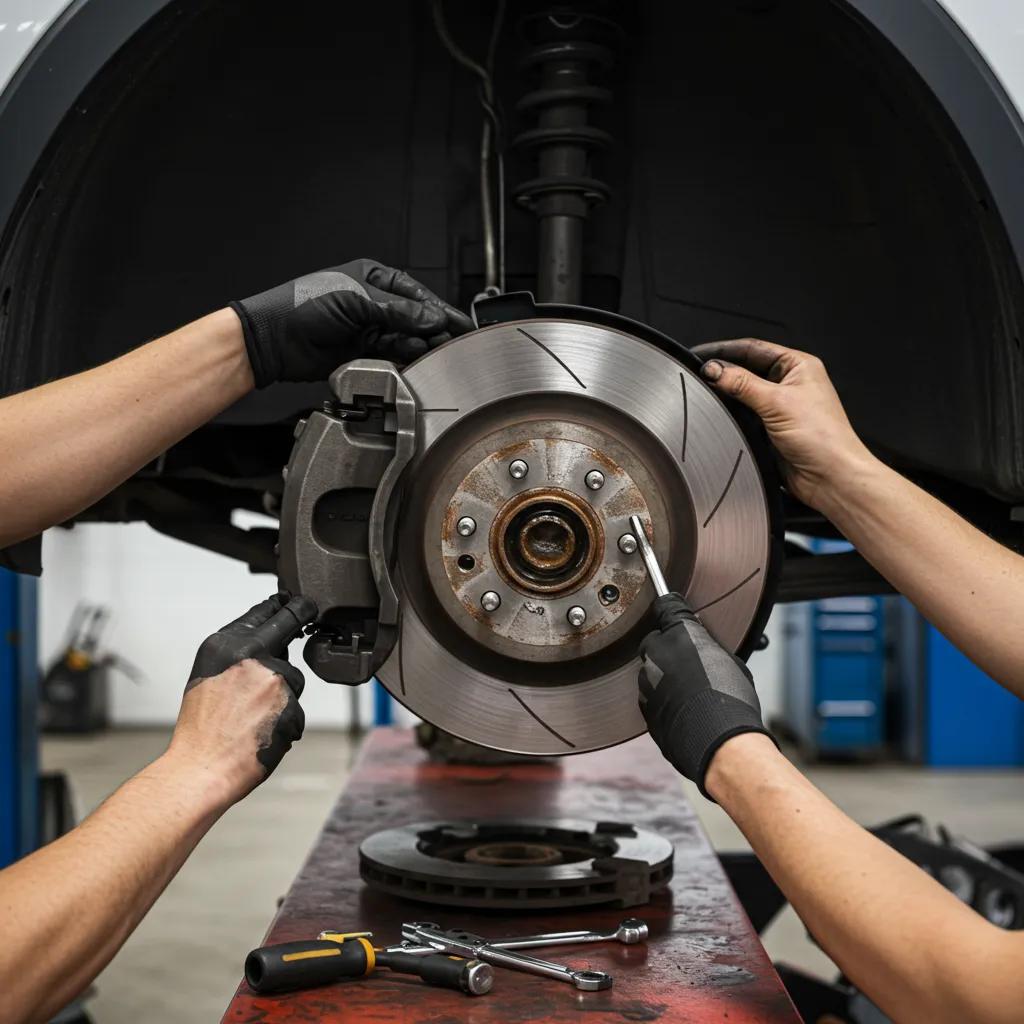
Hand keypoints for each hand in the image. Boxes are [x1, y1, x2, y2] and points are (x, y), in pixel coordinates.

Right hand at [168, 593, 317, 801]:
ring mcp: (274, 680)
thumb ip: (238, 657)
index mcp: (225, 646)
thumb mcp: (209, 677)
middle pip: (289, 628)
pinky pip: (295, 710)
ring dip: (283, 696)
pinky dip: (284, 723)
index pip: (263, 612)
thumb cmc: (201, 730)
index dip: (285, 604)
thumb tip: (267, 645)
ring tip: (251, 719)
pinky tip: (260, 734)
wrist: (200, 769)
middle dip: (301, 617)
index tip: (297, 598)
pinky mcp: (291, 706)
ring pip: (293, 679)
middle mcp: (250, 656)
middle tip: (308, 610)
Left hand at [231, 259, 474, 386]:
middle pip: (415, 318)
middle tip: (450, 342)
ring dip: (418, 345)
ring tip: (429, 350)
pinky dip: (402, 358)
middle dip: (433, 330)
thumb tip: (431, 318)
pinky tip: (411, 359)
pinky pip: (391, 355)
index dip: (440, 309)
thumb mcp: (355, 299)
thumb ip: (397, 311)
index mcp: (374, 278)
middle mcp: (374, 302)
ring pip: (405, 338)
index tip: (459, 324)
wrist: (275, 338)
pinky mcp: (362, 351)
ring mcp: (369, 328)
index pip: (417, 295)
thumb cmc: (304, 305)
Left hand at [638, 593, 771, 796]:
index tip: (672, 610)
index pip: (666, 607)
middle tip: (689, 663)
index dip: (671, 610)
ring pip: (650, 671)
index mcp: (680, 635)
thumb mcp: (729, 661)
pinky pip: (650, 696)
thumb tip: (701, 643)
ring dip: (664, 677)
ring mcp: (647, 681)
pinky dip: (662, 699)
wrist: (718, 742)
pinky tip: (683, 709)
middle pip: (654, 642)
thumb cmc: (731, 702)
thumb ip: (706, 646)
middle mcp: (657, 653)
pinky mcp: (644, 707)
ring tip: (691, 693)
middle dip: (667, 649)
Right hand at [691, 338, 872, 510]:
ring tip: (706, 394)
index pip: (753, 348)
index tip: (700, 354)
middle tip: (698, 375)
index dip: (724, 350)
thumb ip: (741, 384)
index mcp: (798, 366)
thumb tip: (714, 369)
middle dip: (723, 372)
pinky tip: (720, 416)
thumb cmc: (823, 438)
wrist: (831, 478)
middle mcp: (790, 383)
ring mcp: (780, 406)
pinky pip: (745, 415)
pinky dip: (732, 415)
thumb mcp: (777, 402)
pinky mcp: (771, 428)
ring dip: (727, 394)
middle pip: (746, 369)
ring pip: (744, 393)